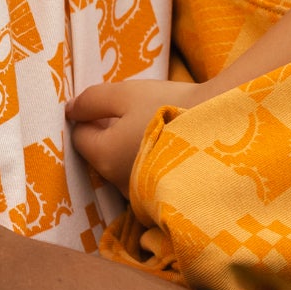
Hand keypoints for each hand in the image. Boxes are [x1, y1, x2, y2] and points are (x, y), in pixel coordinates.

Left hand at [67, 79, 206, 195]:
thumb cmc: (167, 106)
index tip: (111, 104)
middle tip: (136, 112)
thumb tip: (70, 110)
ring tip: (155, 127)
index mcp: (103, 155)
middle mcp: (116, 181)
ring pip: (122, 165)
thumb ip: (91, 100)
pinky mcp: (161, 195)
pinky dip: (148, 162)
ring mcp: (140, 193)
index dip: (89, 115)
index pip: (79, 136)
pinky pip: (143, 176)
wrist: (220, 127)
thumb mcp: (124, 93)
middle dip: (109, 133)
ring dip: (129, 148)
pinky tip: (166, 145)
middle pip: (100, 153)